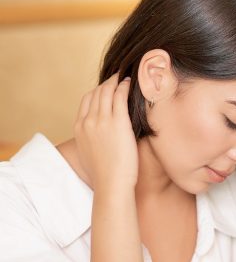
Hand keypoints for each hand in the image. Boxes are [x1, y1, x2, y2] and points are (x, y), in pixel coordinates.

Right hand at [74, 74, 138, 191]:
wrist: (111, 184)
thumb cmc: (104, 174)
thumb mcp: (88, 153)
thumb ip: (90, 138)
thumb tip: (98, 135)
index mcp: (79, 128)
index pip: (86, 100)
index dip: (97, 91)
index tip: (107, 88)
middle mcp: (88, 121)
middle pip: (96, 92)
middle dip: (108, 82)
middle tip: (118, 77)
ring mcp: (102, 120)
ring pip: (108, 91)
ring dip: (116, 81)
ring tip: (126, 77)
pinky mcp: (117, 121)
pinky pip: (120, 96)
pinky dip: (124, 86)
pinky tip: (131, 83)